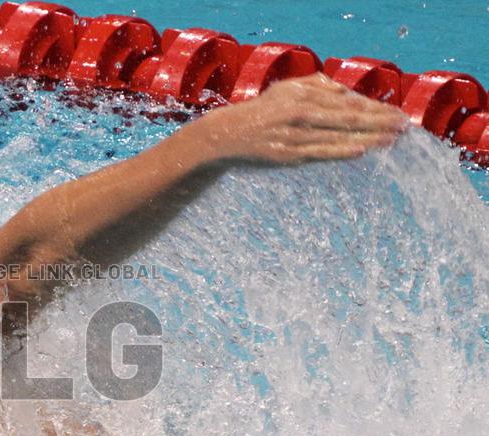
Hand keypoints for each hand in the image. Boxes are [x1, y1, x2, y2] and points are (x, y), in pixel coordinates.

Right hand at [195, 73, 408, 163]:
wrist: (225, 136)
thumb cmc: (261, 113)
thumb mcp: (285, 90)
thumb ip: (316, 86)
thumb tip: (345, 91)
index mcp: (303, 94)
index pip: (348, 102)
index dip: (376, 108)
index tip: (398, 114)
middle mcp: (300, 112)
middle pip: (348, 116)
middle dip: (379, 121)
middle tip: (404, 127)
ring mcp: (294, 134)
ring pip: (337, 135)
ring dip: (368, 137)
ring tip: (391, 140)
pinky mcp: (286, 155)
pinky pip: (319, 152)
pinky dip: (341, 150)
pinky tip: (360, 150)